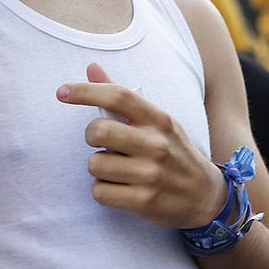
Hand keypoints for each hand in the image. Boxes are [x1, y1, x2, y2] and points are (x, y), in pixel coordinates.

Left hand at [58, 62, 225, 229]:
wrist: (206, 196)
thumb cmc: (174, 152)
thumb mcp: (157, 121)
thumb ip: (122, 98)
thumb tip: (91, 67)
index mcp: (158, 119)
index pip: (118, 96)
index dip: (85, 91)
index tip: (62, 91)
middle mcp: (156, 144)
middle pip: (98, 130)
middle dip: (91, 137)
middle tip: (102, 143)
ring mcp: (151, 174)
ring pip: (94, 164)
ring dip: (98, 168)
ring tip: (116, 169)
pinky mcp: (144, 201)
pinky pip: (99, 191)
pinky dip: (102, 190)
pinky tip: (120, 188)